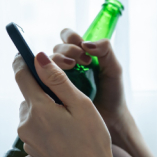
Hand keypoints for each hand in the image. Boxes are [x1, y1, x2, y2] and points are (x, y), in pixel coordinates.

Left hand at [13, 52, 136, 156]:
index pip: (21, 74)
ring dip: (48, 109)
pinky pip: (36, 127)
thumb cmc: (92, 144)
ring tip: (72, 123)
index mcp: (37, 108)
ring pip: (34, 111)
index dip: (25, 60)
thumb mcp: (81, 106)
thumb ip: (58, 80)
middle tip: (71, 101)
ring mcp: (27, 138)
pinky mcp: (31, 150)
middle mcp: (26, 123)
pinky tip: (67, 136)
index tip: (30, 53)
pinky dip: (48, 125)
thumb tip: (39, 57)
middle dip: (46, 91)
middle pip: (30, 93)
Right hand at [51, 28, 133, 144]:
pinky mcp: (52, 92)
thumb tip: (86, 43)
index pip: (68, 36)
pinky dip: (46, 78)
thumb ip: (106, 51)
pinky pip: (42, 81)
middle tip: (81, 62)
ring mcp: (59, 78)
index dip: (71, 38)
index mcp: (81, 53)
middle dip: (67, 51)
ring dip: (57, 62)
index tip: (85, 50)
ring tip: (71, 69)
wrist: (111, 119)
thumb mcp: (114, 69)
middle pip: (56, 49)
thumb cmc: (113, 93)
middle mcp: (67, 64)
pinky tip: (57, 83)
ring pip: (47, 63)